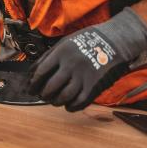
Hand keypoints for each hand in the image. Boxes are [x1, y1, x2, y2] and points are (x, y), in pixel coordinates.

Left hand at [28, 9, 146, 111]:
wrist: (114, 41)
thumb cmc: (87, 41)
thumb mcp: (65, 42)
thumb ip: (49, 56)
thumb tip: (33, 72)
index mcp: (61, 53)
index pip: (40, 72)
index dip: (34, 83)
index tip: (31, 88)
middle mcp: (71, 65)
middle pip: (50, 87)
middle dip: (44, 94)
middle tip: (43, 96)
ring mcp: (83, 76)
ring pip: (64, 96)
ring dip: (56, 102)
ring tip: (54, 100)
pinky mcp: (94, 85)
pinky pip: (80, 102)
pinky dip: (71, 106)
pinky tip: (68, 105)